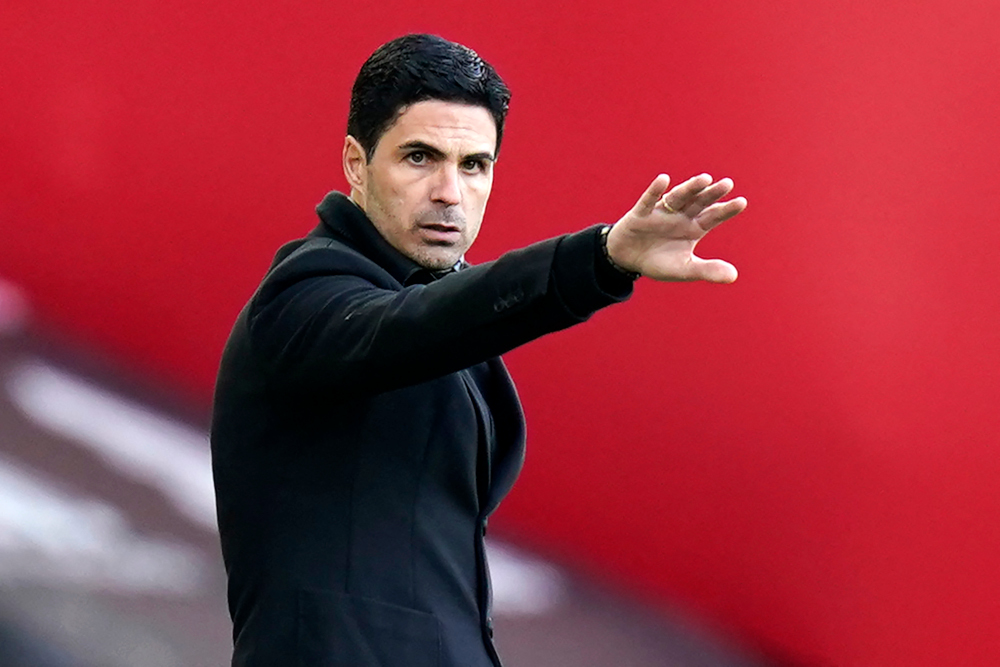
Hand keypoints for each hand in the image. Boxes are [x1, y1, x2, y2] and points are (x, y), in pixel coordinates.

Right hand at [606, 173, 745, 282]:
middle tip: (727, 184)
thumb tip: (734, 276)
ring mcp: (661, 213)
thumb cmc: (658, 262)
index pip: (713, 217)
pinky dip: (655, 191)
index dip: (726, 210)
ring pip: (678, 197)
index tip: (742, 202)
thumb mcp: (684, 269)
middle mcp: (680, 216)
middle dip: (712, 194)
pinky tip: (663, 180)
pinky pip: (648, 200)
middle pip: (699, 202)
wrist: (627, 259)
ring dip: (690, 188)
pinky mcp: (641, 213)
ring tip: (704, 179)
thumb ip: (707, 270)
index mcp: (694, 228)